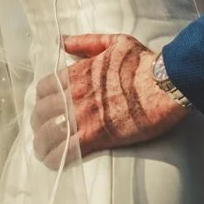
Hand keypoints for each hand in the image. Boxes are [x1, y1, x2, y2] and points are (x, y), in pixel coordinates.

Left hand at [29, 33, 186, 168]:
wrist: (164, 84)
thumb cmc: (143, 63)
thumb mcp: (114, 42)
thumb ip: (86, 41)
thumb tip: (63, 40)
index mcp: (77, 73)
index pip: (44, 88)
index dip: (42, 99)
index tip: (47, 107)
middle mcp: (74, 94)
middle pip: (41, 112)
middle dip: (39, 123)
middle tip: (43, 130)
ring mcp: (83, 116)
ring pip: (48, 133)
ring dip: (42, 143)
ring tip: (43, 150)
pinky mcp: (96, 136)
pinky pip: (66, 151)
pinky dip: (56, 158)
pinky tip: (53, 162)